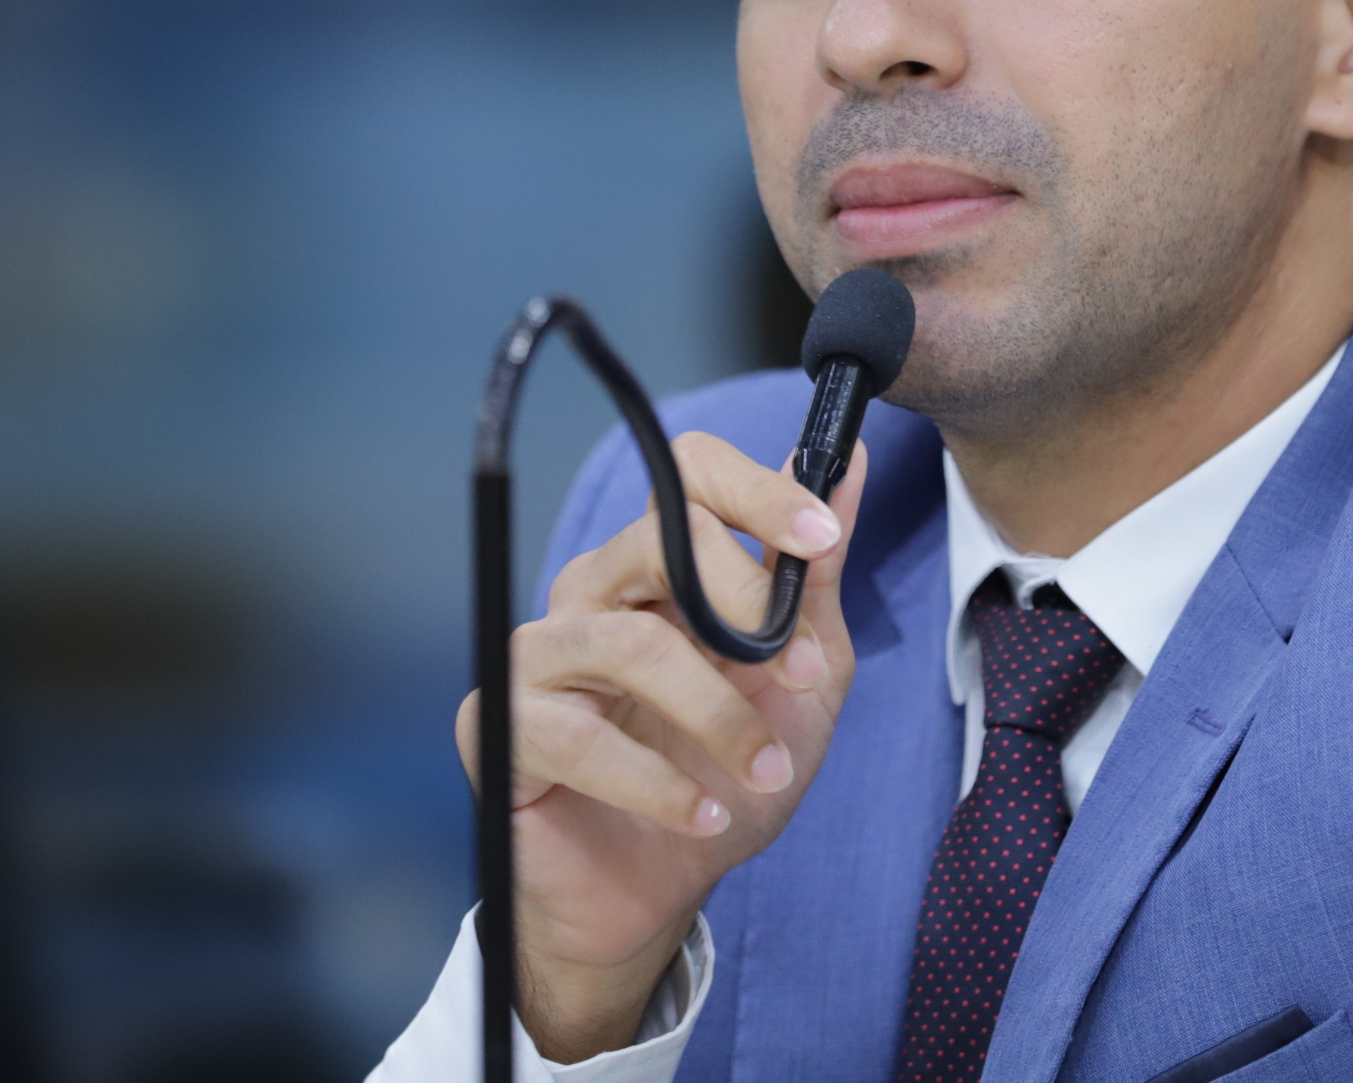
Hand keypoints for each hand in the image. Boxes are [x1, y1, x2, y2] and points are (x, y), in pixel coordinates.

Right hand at [453, 432, 868, 1061]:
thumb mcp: (803, 679)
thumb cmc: (725, 773)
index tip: (821, 535)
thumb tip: (849, 465)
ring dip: (717, 715)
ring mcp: (542, 654)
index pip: (689, 473)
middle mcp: (596, 590)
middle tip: (804, 675)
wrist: (662, 888)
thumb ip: (814, 579)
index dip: (756, 490)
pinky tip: (701, 815)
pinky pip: (579, 737)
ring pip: (630, 646)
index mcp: (663, 564)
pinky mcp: (503, 725)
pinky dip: (656, 783)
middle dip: (745, 602)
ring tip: (765, 772)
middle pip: (657, 539)